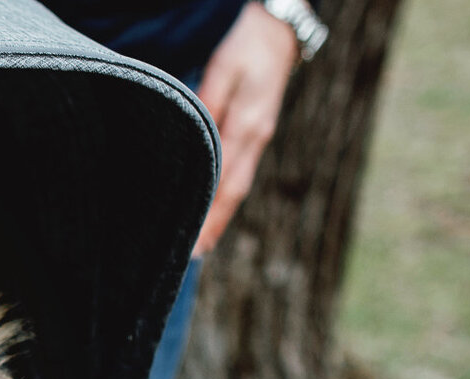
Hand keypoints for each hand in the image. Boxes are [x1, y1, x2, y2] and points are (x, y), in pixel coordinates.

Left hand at [193, 1, 300, 255]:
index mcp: (247, 125)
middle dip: (212, 225)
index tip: (191, 239)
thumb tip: (191, 132)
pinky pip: (239, 173)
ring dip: (219, 216)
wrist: (278, 31)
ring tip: (199, 247)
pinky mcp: (256, 134)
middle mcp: (255, 137)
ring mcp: (259, 137)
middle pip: (231, 191)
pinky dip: (225, 197)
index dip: (208, 213)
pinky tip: (213, 212)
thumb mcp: (223, 68)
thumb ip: (206, 102)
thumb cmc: (246, 45)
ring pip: (236, 186)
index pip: (223, 180)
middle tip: (190, 256)